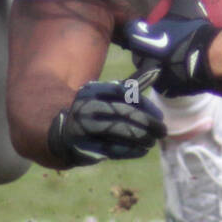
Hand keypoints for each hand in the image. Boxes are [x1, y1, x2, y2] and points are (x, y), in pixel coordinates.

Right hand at [46, 80, 165, 166]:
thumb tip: (156, 71)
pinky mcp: (84, 147)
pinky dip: (131, 150)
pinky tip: (143, 149)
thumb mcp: (105, 96)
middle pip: (124, 113)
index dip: (145, 105)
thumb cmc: (92, 111)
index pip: (124, 94)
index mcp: (91, 91)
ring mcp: (83, 128)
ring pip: (120, 131)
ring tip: (153, 140)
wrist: (59, 133)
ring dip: (141, 137)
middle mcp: (86, 107)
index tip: (159, 115)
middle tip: (162, 130)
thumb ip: (129, 88)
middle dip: (147, 123)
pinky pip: (113, 149)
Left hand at [126, 0, 219, 97]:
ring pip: (150, 72)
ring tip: (169, 61)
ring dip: (157, 67)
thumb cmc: (191, 30)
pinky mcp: (168, 89)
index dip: (138, 29)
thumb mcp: (187, 4)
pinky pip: (165, 85)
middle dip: (146, 50)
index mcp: (142, 40)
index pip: (133, 33)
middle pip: (139, 54)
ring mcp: (155, 77)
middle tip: (159, 44)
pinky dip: (171, 80)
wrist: (207, 59)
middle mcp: (144, 60)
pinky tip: (179, 75)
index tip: (144, 27)